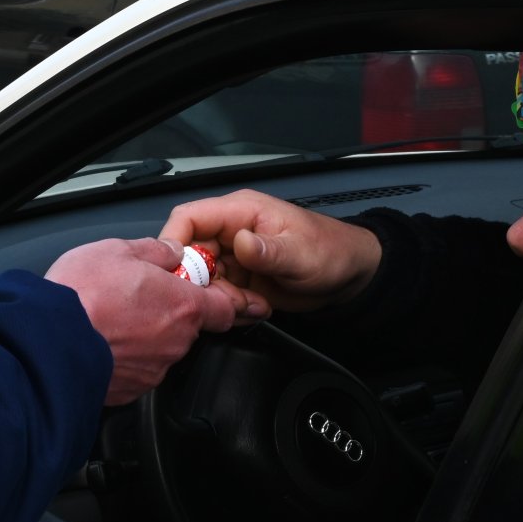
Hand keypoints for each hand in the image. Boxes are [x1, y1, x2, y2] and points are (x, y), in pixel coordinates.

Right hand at [45, 238, 244, 405]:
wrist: (47, 343)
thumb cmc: (81, 296)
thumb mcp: (119, 250)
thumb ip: (156, 250)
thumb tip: (171, 251)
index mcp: (182, 305)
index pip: (226, 308)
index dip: (224, 299)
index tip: (219, 293)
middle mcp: (174, 342)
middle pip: (188, 326)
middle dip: (170, 311)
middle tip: (140, 296)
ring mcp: (153, 370)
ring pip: (161, 348)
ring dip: (146, 334)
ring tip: (113, 318)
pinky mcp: (131, 390)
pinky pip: (137, 369)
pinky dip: (125, 356)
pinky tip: (103, 340)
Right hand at [160, 190, 382, 317]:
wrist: (349, 275)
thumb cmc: (330, 251)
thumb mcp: (300, 253)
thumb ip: (268, 250)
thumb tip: (239, 242)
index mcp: (240, 212)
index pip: (189, 217)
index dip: (173, 241)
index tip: (173, 272)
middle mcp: (230, 232)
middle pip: (190, 255)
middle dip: (201, 283)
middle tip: (226, 301)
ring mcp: (233, 257)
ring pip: (203, 280)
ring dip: (220, 300)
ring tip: (251, 306)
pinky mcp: (239, 279)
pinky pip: (219, 295)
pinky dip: (230, 308)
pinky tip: (255, 309)